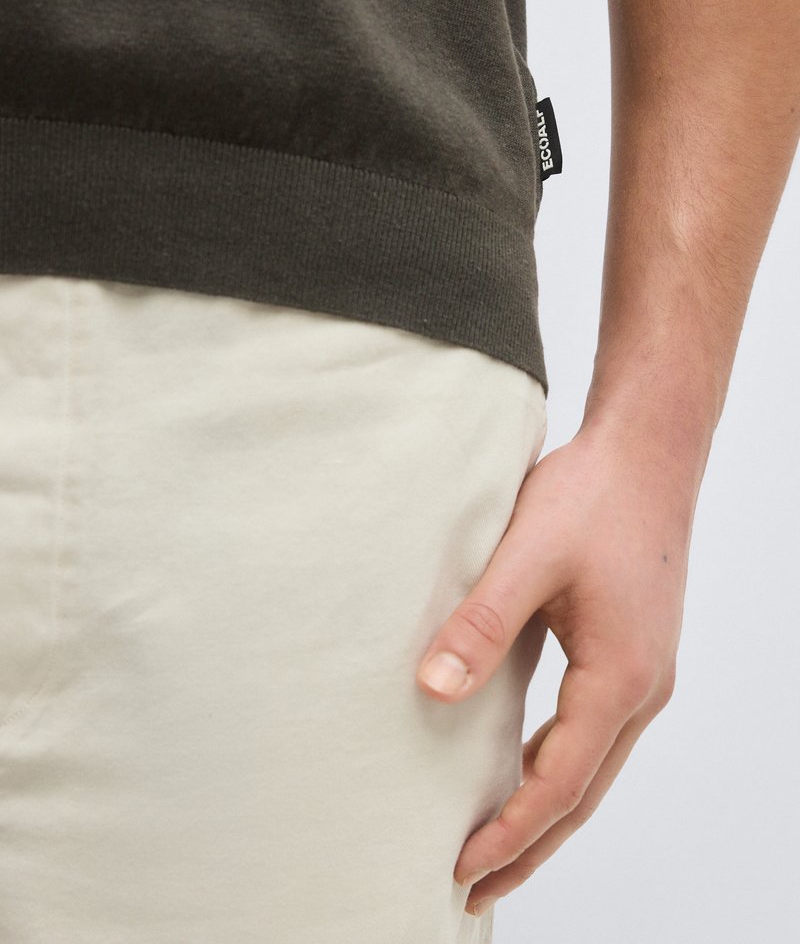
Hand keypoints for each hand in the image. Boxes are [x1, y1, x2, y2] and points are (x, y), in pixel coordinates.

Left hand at [415, 418, 697, 916]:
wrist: (646, 452)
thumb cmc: (594, 497)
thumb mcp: (528, 556)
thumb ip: (481, 624)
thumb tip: (433, 691)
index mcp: (620, 676)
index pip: (560, 782)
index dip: (510, 831)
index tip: (462, 868)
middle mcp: (641, 687)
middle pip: (583, 793)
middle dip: (530, 846)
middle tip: (475, 889)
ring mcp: (642, 673)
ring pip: (592, 768)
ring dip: (544, 812)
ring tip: (496, 848)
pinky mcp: (630, 652)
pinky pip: (593, 732)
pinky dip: (556, 767)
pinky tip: (523, 768)